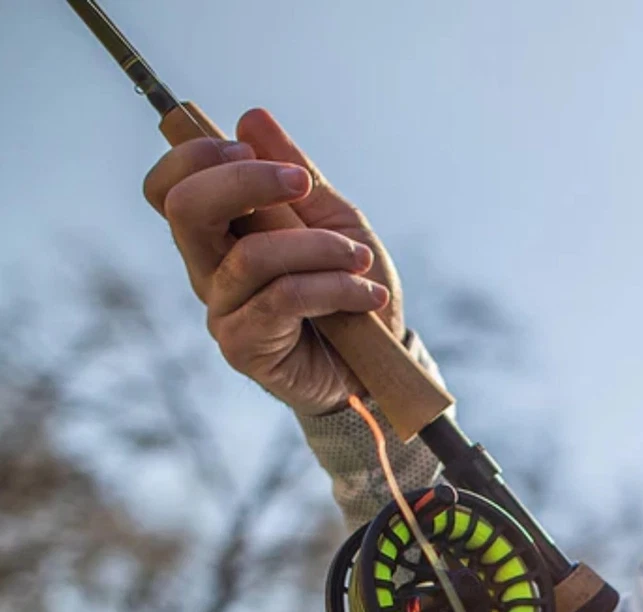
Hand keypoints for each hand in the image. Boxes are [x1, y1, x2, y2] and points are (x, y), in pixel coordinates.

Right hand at [143, 108, 403, 414]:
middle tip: (300, 184)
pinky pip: (283, 298)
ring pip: (252, 256)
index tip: (251, 150)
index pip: (169, 188)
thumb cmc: (351, 291)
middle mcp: (208, 271)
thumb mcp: (335, 222)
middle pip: (185, 209)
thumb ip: (297, 174)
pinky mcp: (243, 346)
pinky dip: (334, 288)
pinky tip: (366, 296)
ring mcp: (222, 311)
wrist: (374, 365)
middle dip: (245, 182)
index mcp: (220, 235)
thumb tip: (252, 118)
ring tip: (361, 259)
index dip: (198, 156)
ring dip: (320, 248)